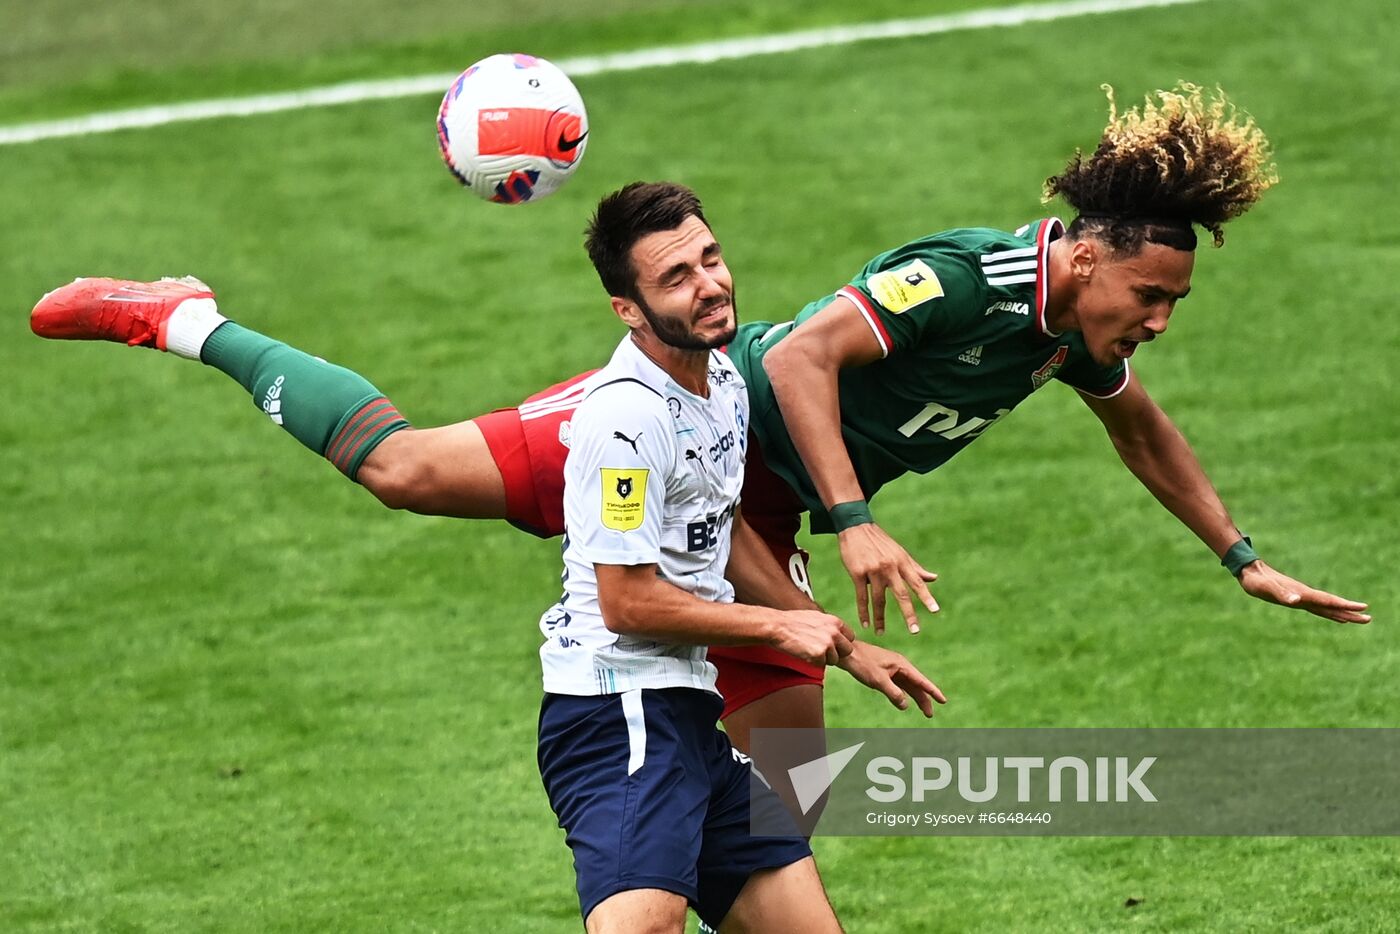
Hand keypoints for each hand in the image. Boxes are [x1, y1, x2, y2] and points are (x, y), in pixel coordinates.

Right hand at [771, 610, 856, 666]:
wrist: (777, 626)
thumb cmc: (792, 621)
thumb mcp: (816, 617)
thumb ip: (829, 625)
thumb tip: (836, 631)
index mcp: (835, 622)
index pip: (850, 637)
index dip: (840, 643)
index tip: (831, 644)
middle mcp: (834, 632)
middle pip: (847, 650)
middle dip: (837, 653)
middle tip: (821, 650)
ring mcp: (827, 644)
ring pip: (834, 660)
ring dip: (824, 659)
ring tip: (809, 649)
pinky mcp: (818, 655)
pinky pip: (822, 665)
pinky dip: (813, 662)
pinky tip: (804, 653)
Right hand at [836, 522, 938, 633]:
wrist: (855, 527)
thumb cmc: (880, 542)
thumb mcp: (900, 553)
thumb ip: (916, 568)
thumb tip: (934, 578)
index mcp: (902, 562)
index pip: (917, 582)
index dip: (926, 597)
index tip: (935, 611)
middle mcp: (890, 567)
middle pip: (901, 594)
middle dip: (909, 613)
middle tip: (915, 631)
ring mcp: (873, 570)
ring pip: (879, 599)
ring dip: (880, 618)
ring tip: (881, 633)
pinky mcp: (857, 573)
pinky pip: (862, 596)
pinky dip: (863, 612)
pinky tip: (865, 624)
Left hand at [837, 641, 947, 716]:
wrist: (846, 653)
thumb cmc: (862, 663)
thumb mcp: (878, 680)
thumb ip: (893, 693)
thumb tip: (906, 705)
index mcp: (901, 664)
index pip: (921, 680)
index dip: (932, 691)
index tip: (943, 700)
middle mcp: (899, 666)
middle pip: (916, 685)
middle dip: (924, 699)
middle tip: (930, 714)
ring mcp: (892, 669)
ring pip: (908, 686)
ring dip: (915, 698)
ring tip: (924, 711)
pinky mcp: (884, 672)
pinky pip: (898, 685)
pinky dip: (903, 694)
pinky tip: (905, 701)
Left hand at [1238, 561, 1370, 623]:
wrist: (1249, 570)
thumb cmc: (1256, 581)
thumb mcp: (1267, 589)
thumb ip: (1282, 594)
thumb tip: (1297, 601)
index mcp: (1302, 594)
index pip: (1327, 601)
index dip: (1344, 606)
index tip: (1362, 609)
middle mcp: (1304, 595)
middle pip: (1331, 605)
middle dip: (1349, 613)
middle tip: (1368, 619)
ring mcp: (1301, 595)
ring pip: (1325, 606)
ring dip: (1341, 612)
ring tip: (1357, 618)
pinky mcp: (1295, 596)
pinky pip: (1316, 605)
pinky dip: (1327, 610)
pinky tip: (1332, 613)